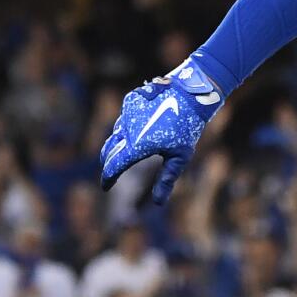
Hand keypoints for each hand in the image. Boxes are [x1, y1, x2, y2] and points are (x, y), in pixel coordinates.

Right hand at [100, 57, 223, 203]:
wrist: (190, 93)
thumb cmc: (187, 127)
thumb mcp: (180, 157)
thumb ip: (166, 180)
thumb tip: (158, 203)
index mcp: (136, 146)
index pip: (114, 166)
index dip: (108, 178)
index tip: (106, 187)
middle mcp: (127, 130)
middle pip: (108, 150)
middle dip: (107, 163)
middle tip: (109, 171)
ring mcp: (127, 113)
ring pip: (115, 133)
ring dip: (115, 145)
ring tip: (119, 154)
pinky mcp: (130, 101)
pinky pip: (123, 118)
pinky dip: (125, 127)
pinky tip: (132, 131)